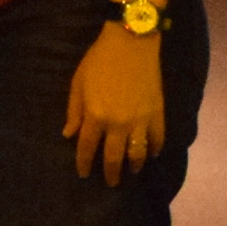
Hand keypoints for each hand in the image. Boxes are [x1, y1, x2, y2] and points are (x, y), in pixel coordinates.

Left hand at [65, 20, 164, 186]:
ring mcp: (140, 120)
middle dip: (111, 173)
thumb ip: (74, 111)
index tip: (83, 174)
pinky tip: (151, 154)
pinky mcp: (157, 113)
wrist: (131, 42)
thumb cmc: (99, 60)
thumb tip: (69, 135)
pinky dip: (155, 148)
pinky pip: (158, 138)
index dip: (84, 164)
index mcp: (96, 116)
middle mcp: (118, 123)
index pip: (88, 148)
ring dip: (134, 166)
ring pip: (138, 153)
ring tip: (131, 171)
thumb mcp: (78, 83)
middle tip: (111, 182)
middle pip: (114, 157)